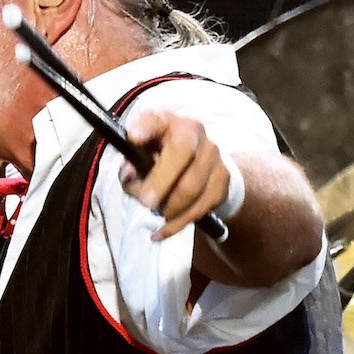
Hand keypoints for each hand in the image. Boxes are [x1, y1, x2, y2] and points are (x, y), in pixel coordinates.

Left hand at [118, 106, 234, 240]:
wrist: (201, 166)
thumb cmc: (160, 160)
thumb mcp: (140, 159)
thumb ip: (131, 169)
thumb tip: (131, 178)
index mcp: (166, 123)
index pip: (155, 120)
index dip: (145, 127)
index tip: (133, 137)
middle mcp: (193, 132)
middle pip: (182, 152)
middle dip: (162, 181)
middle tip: (146, 203)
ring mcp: (212, 154)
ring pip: (192, 186)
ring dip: (170, 207)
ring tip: (157, 213)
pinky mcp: (222, 179)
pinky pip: (200, 206)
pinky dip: (177, 225)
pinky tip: (160, 233)